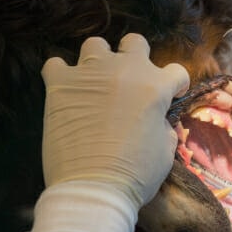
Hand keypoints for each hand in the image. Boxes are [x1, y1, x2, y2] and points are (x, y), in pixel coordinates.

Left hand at [41, 33, 189, 206]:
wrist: (94, 188)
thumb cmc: (136, 174)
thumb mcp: (166, 149)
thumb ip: (163, 123)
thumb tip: (157, 117)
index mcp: (155, 86)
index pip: (176, 71)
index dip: (176, 85)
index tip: (170, 96)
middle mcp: (125, 70)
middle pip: (135, 43)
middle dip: (136, 58)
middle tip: (130, 83)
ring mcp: (90, 74)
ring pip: (95, 45)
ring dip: (98, 61)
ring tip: (95, 83)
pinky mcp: (60, 84)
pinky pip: (55, 64)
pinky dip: (61, 75)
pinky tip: (65, 91)